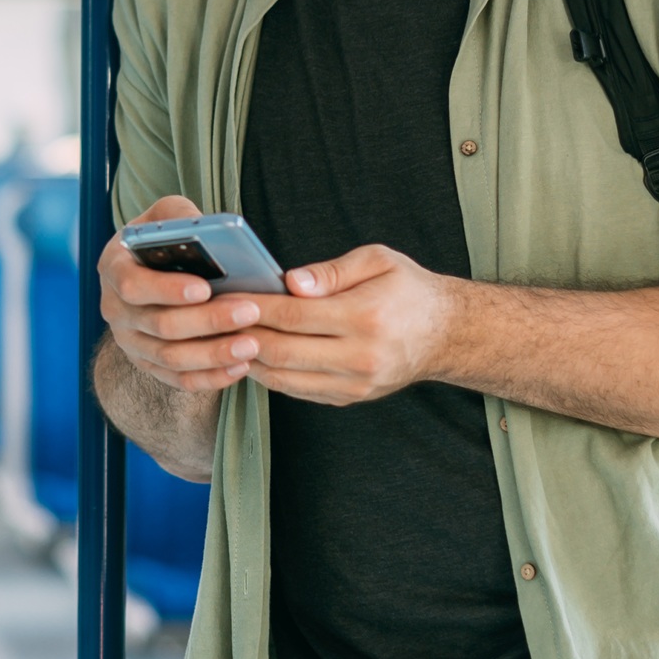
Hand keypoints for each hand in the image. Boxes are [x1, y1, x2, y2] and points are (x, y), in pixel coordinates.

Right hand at [98, 196, 270, 394]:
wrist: (150, 270)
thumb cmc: (162, 239)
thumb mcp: (165, 214)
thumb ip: (180, 215)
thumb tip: (203, 228)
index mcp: (114, 268)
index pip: (133, 285)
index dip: (167, 290)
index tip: (205, 288)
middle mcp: (116, 309)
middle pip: (160, 324)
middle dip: (208, 320)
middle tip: (249, 311)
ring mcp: (130, 342)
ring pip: (171, 357)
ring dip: (214, 354)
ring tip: (252, 344)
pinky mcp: (148, 364)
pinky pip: (178, 379)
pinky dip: (210, 377)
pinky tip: (240, 367)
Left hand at [244, 244, 455, 405]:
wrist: (446, 334)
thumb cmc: (407, 289)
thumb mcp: (378, 261)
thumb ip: (332, 271)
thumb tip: (290, 282)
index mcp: (365, 318)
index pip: (293, 316)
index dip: (253, 308)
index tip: (224, 297)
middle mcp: (359, 357)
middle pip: (281, 351)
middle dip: (240, 336)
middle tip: (212, 321)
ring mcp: (354, 384)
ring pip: (283, 378)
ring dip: (249, 360)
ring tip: (224, 339)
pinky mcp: (349, 398)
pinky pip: (297, 391)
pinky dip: (269, 375)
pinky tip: (253, 355)